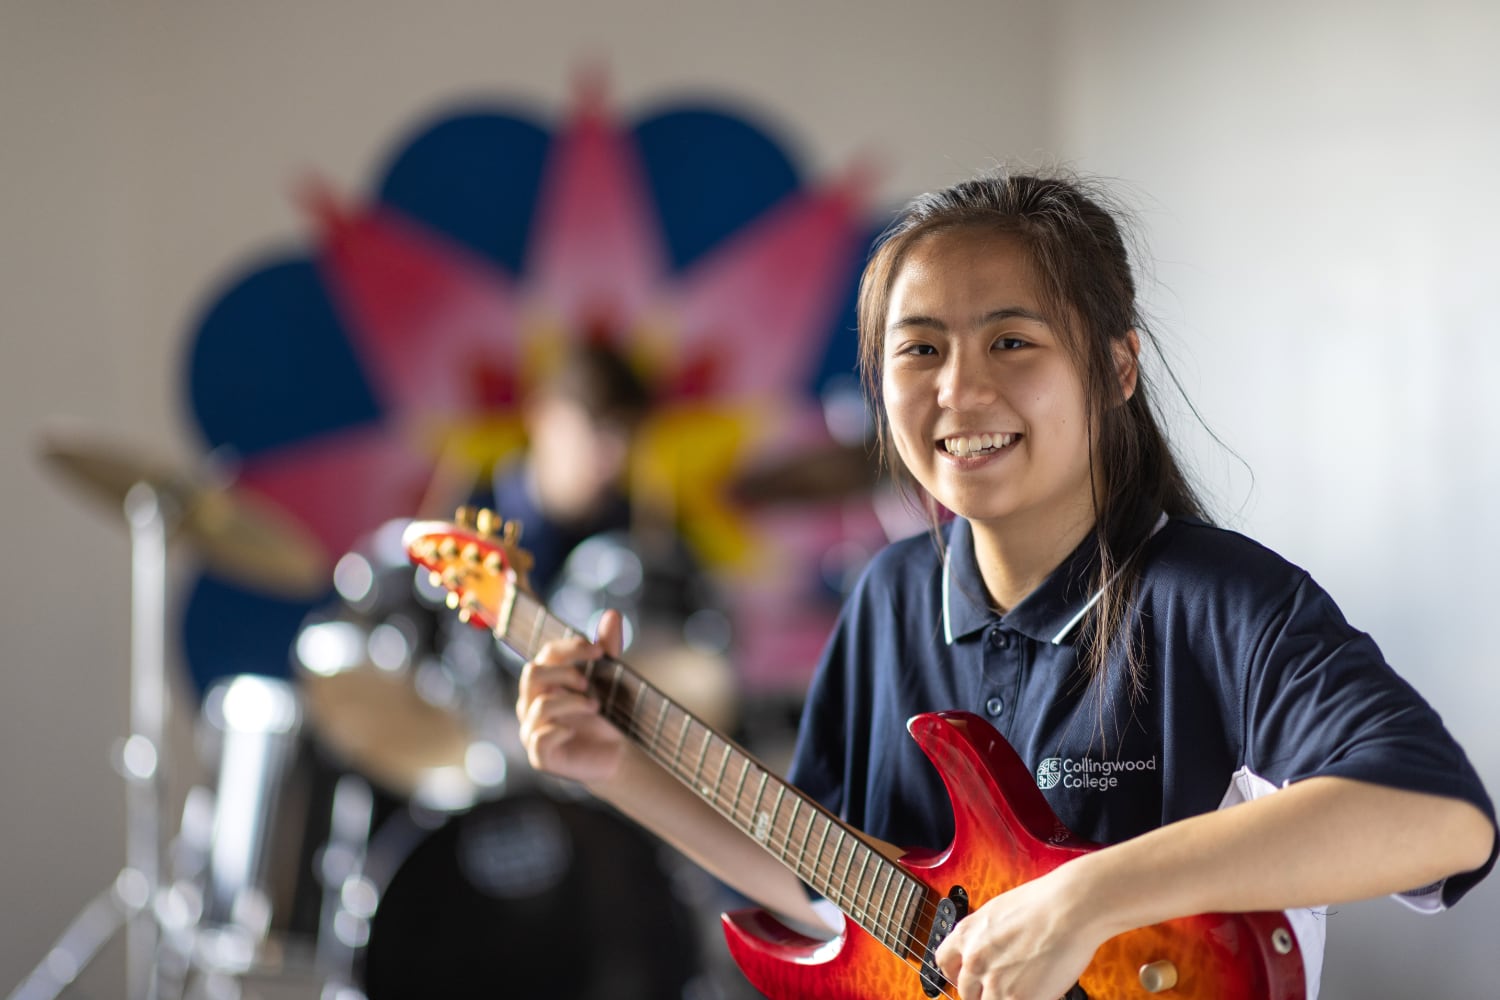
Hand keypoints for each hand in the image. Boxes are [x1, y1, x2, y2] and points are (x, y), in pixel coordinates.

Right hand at [516, 609, 628, 785]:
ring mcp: (533, 730)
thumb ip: (608, 647)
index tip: (598, 650)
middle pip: (532, 673)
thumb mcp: (611, 678)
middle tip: (588, 682)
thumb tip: (613, 614)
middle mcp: (532, 703)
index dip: (570, 648)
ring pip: (538, 707)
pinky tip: (573, 731)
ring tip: (595, 706)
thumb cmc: (608, 713)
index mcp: (546, 681)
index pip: (546, 654)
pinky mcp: (541, 756)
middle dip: (564, 672)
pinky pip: (538, 740)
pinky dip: (558, 731)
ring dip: (570, 702)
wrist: (618, 754)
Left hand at [934, 864, 1102, 999]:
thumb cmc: (1044, 904)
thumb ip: (986, 937)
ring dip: (1003, 999)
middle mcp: (973, 959)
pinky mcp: (1015, 999)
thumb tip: (990, 952)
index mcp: (966, 934)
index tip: (970, 979)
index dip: (957, 974)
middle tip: (1003, 989)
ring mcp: (993, 981)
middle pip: (966, 991)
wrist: (1068, 909)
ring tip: (1023, 990)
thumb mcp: (999, 913)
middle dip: (983, 992)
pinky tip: (1037, 993)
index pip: (944, 963)